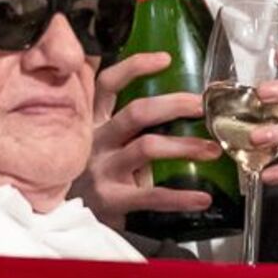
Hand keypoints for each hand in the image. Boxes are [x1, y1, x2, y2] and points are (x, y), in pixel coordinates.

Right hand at [77, 52, 216, 228]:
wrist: (64, 219)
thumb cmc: (90, 173)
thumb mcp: (96, 140)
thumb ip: (120, 121)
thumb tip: (171, 102)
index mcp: (93, 121)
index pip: (108, 83)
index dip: (135, 66)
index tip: (165, 58)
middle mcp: (95, 140)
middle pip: (136, 111)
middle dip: (174, 105)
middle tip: (202, 106)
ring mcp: (102, 169)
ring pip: (147, 147)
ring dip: (185, 146)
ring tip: (213, 150)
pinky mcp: (110, 198)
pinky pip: (150, 195)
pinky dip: (180, 197)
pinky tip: (202, 198)